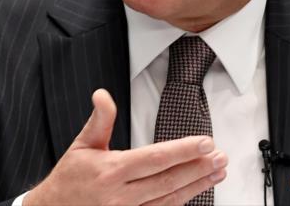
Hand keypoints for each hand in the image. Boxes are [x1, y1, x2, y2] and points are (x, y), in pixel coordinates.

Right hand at [25, 88, 227, 204]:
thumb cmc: (69, 179)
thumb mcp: (81, 145)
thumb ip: (99, 120)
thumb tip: (103, 95)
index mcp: (111, 171)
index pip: (155, 158)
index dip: (183, 150)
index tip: (205, 142)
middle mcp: (121, 195)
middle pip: (169, 180)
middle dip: (199, 167)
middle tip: (221, 157)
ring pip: (170, 199)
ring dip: (197, 185)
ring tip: (218, 172)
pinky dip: (182, 201)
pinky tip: (197, 190)